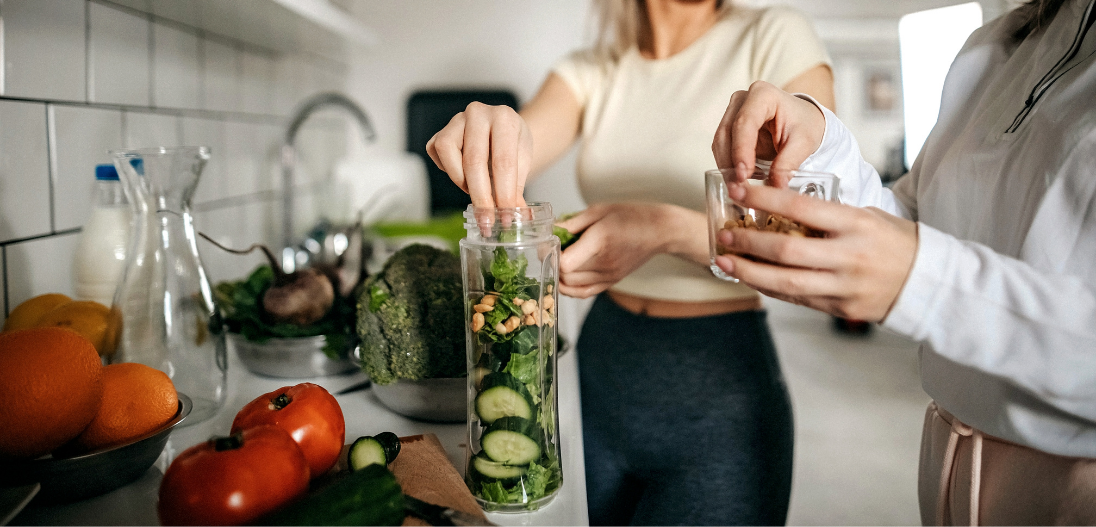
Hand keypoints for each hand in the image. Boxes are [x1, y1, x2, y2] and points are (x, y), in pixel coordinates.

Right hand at [425, 102, 531, 209]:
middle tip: (486, 221)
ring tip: (476, 191)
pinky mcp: (440, 131)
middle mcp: (478, 113)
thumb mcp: (523, 164)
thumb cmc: (513, 146)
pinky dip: (450, 172)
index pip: (503, 161)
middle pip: (474, 161)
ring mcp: (456, 120)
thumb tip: (518, 217)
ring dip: (462, 182)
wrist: (504, 131)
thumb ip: (517, 189)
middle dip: (481, 197)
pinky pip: (437, 155)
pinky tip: (464, 175)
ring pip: (449, 155)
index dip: (503, 194)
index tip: (505, 217)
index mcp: (504, 118)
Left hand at [555, 203, 684, 298]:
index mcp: (600, 241)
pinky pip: (583, 293)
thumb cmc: (630, 216)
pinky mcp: (611, 282)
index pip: (566, 263)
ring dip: (560, 276)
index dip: (551, 255)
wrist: (659, 230)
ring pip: (572, 287)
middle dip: (553, 264)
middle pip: (566, 277)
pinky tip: (567, 276)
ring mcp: (609, 276)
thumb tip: (550, 231)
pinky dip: (570, 288)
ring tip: (560, 260)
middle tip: (552, 250)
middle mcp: (604, 263)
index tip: (549, 244)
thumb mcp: (598, 210)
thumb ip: (572, 223)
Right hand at [711, 81, 825, 186]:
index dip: (741, 150)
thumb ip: (789, 163)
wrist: (802, 120)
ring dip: (726, 167)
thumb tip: (775, 187)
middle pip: (726, 133)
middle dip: (730, 162)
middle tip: (738, 187)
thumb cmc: (804, 125)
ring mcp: (732, 112)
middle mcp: (742, 99)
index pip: (744, 123)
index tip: (743, 174)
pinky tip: (740, 179)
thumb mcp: (804, 143)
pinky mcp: (729, 127)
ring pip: (720, 142)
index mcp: (763, 95)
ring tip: (740, 187)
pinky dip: (728, 166)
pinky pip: (722, 149)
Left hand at [713, 183, 917, 321]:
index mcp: (856, 224)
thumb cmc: (896, 242)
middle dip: (748, 242)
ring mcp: (844, 286)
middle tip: (722, 234)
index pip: (800, 207)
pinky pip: (797, 299)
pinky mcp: (840, 309)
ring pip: (786, 283)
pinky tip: (751, 278)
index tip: (738, 190)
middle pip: (786, 250)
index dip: (764, 198)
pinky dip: (771, 288)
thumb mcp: (867, 217)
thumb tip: (783, 209)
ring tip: (725, 262)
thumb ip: (829, 216)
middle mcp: (848, 256)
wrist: (930, 284)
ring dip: (750, 272)